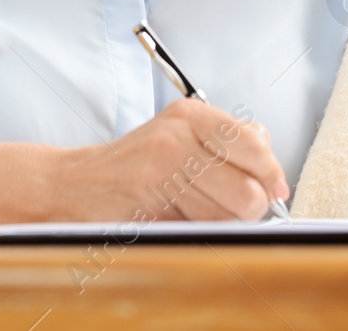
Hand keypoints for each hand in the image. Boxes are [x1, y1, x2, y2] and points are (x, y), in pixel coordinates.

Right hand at [0, 100, 289, 243]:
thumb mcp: (180, 139)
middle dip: (246, 208)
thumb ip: (227, 141)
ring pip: (230, 213)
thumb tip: (269, 151)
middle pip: (249, 188)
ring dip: (219, 223)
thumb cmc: (132, 169)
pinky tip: (173, 219)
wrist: (72, 187)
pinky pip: (200, 227)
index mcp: (192, 115)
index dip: (271, 174)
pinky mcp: (149, 195)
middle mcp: (179, 133)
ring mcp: (163, 163)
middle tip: (222, 207)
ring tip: (188, 212)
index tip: (275, 189)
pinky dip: (196, 231)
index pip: (256, 144)